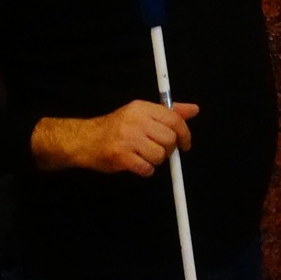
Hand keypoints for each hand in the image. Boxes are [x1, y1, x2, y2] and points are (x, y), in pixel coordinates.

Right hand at [30, 100, 199, 175]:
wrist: (86, 140)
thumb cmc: (117, 128)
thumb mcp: (142, 114)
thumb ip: (169, 113)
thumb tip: (194, 110)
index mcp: (142, 108)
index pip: (174, 119)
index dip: (185, 134)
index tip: (185, 144)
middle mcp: (136, 121)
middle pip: (169, 139)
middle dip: (168, 149)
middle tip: (158, 150)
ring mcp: (128, 139)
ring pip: (160, 155)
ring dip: (155, 161)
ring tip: (144, 156)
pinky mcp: (122, 157)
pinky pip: (147, 169)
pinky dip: (146, 171)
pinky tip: (137, 164)